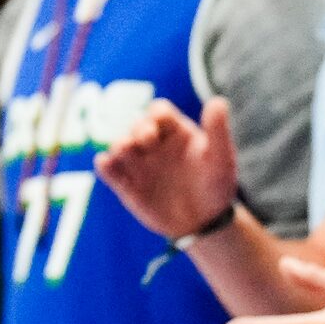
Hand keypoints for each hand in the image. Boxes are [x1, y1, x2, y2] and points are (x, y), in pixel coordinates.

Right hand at [94, 97, 238, 241]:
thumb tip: (218, 101)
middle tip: (147, 140)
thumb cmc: (215, 185)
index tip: (160, 122)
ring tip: (124, 150)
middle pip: (137, 126)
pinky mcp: (125, 183)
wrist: (204, 222)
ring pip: (119, 145)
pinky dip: (104, 164)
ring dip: (119, 145)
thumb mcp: (221, 158)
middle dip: (139, 130)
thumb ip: (217, 130)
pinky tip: (107, 164)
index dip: (157, 114)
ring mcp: (137, 162)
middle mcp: (152, 143)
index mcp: (174, 131)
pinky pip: (108, 169)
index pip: (159, 112)